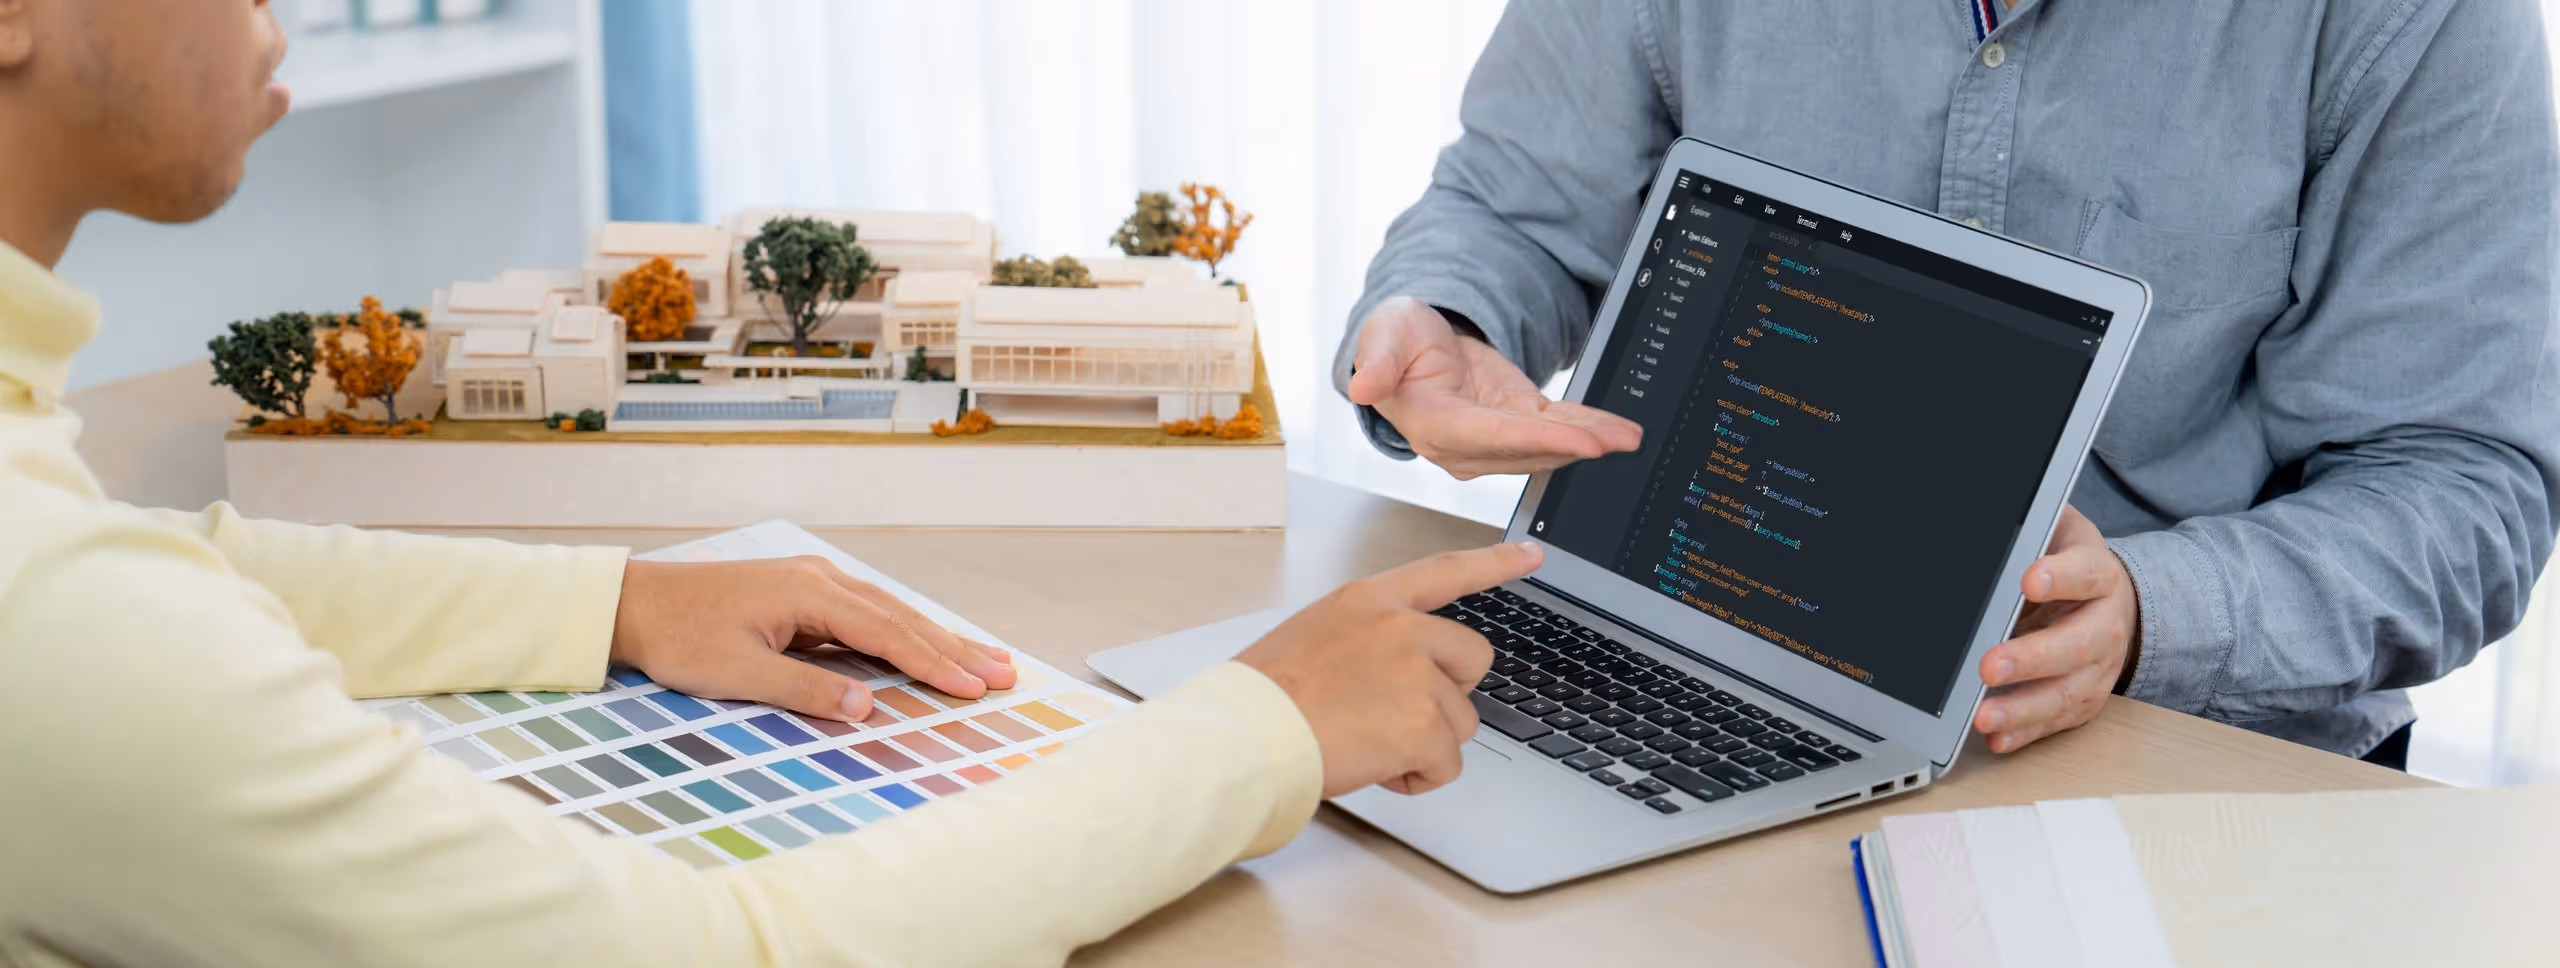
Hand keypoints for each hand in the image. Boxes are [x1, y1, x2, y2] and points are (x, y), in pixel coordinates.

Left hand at [609, 557, 1017, 722]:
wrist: (634, 602)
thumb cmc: (679, 636)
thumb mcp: (738, 674)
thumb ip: (805, 689)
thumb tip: (866, 706)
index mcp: (810, 593)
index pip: (888, 633)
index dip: (935, 663)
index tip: (975, 686)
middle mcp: (821, 578)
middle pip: (902, 616)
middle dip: (955, 647)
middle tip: (1005, 671)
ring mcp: (814, 581)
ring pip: (890, 611)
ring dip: (937, 637)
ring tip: (982, 658)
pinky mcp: (804, 591)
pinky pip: (868, 612)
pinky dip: (904, 630)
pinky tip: (925, 642)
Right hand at [1239, 541, 1545, 796]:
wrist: (1247, 735)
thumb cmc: (1265, 697)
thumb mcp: (1316, 637)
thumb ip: (1370, 640)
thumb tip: (1399, 675)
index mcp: (1371, 600)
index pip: (1446, 571)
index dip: (1495, 563)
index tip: (1532, 555)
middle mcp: (1401, 628)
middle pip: (1473, 659)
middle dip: (1449, 694)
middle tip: (1398, 713)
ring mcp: (1417, 674)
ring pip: (1460, 721)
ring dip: (1423, 742)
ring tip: (1364, 741)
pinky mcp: (1424, 724)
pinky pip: (1446, 763)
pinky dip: (1416, 777)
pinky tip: (1373, 766)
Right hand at [1346, 297, 1641, 478]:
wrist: (1411, 349)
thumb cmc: (1394, 342)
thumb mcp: (1382, 336)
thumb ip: (1378, 362)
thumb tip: (1361, 386)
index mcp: (1432, 425)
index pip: (1488, 437)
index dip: (1534, 441)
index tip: (1576, 442)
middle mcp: (1464, 444)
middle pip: (1525, 449)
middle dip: (1573, 446)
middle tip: (1615, 442)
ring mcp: (1493, 440)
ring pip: (1546, 446)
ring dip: (1589, 443)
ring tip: (1627, 437)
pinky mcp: (1516, 425)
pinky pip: (1556, 430)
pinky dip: (1589, 430)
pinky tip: (1618, 431)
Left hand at [1972, 506, 2138, 752]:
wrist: (2114, 601)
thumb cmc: (2072, 565)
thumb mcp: (2058, 533)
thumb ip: (2031, 533)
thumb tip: (1988, 536)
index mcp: (2099, 575)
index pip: (2086, 573)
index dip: (2062, 577)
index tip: (2030, 579)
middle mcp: (2106, 625)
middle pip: (2076, 645)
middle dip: (2032, 658)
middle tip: (1990, 665)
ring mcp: (2099, 668)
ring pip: (2067, 692)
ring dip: (2023, 708)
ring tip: (1984, 716)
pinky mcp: (2085, 699)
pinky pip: (2057, 721)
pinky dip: (2025, 732)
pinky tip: (1996, 737)